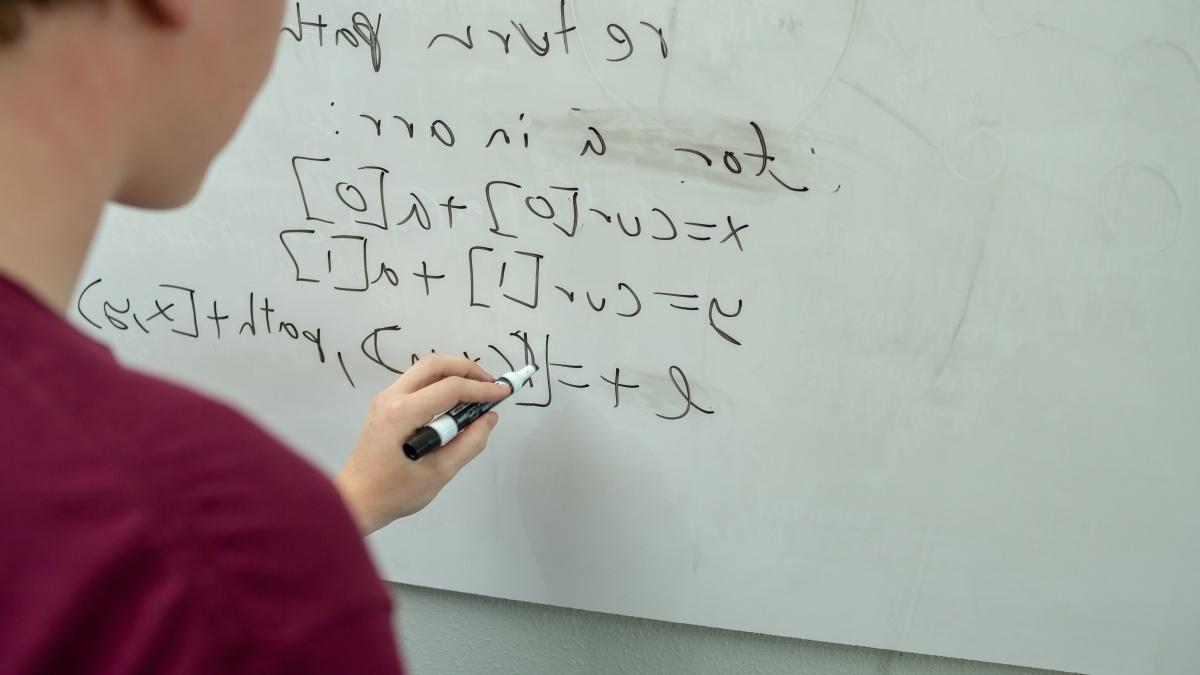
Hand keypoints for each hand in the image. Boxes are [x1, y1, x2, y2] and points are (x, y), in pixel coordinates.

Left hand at [334, 354, 509, 534]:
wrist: (355, 501)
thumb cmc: (394, 493)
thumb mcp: (439, 473)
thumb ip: (469, 444)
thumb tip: (489, 418)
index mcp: (403, 413)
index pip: (450, 388)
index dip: (481, 389)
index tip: (504, 394)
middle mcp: (391, 398)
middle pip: (434, 364)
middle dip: (467, 369)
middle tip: (491, 385)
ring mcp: (385, 399)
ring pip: (424, 370)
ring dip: (453, 374)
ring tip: (477, 392)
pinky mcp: (385, 406)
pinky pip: (417, 383)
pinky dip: (440, 384)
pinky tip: (455, 402)